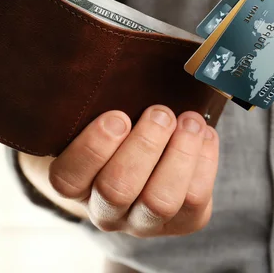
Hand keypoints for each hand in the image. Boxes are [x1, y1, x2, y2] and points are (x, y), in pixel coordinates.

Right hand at [47, 107, 218, 236]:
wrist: (150, 164)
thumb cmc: (122, 130)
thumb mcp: (101, 115)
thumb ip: (102, 97)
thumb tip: (116, 50)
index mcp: (75, 184)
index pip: (69, 177)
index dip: (93, 148)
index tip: (117, 116)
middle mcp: (104, 210)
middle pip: (117, 189)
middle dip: (144, 145)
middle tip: (160, 112)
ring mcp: (142, 222)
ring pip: (159, 201)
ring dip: (179, 154)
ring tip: (190, 121)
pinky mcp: (181, 223)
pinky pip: (195, 199)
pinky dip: (204, 161)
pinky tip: (204, 133)